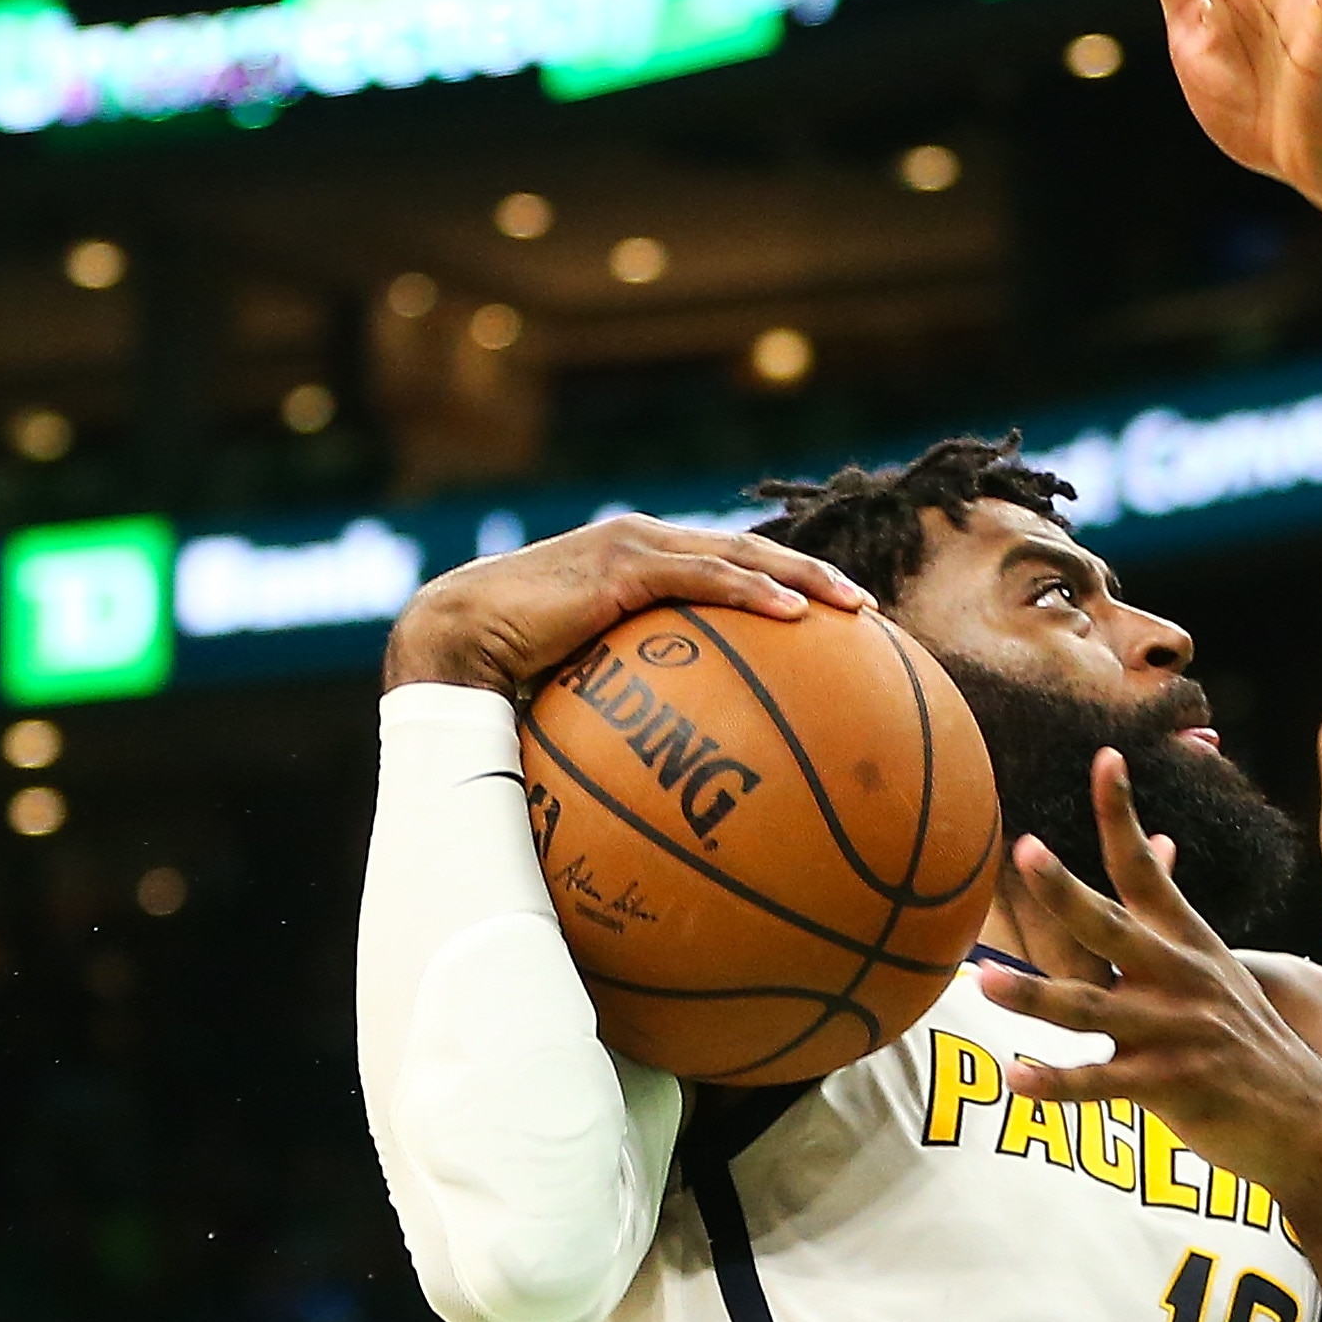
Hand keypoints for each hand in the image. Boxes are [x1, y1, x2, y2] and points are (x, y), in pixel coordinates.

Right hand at [382, 516, 872, 693]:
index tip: (832, 617)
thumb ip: (629, 709)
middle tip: (865, 608)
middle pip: (748, 552)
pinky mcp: (623, 564)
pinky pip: (705, 577)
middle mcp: (643, 543)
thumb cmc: (509, 676)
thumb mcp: (582, 691)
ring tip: (854, 606)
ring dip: (803, 576)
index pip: (724, 567)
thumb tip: (669, 779)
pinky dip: (753, 592)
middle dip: (812, 574)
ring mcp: (635, 546)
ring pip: (739, 554)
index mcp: (639, 566)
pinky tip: (795, 616)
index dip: (781, 583)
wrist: (456, 643)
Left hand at [978, 749, 1321, 1202]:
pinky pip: (1101, 1084)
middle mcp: (1180, 978)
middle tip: (1025, 851)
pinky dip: (1056, 1084)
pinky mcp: (1172, 1086)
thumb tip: (1157, 840)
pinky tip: (1015, 1079)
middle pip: (1112, 927)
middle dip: (1066, 891)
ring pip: (1092, 1009)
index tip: (1105, 758)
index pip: (1145, 868)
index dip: (1122, 814)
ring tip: (985, 982)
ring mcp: (1176, 1033)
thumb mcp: (1215, 967)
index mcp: (1188, 943)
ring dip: (1035, 997)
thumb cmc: (1246, 1041)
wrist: (1312, 1121)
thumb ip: (1170, 914)